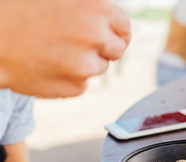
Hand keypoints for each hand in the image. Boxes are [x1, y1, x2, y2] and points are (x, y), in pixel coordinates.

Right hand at [0, 0, 130, 97]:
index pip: (125, 28)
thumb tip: (109, 20)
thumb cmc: (18, 10)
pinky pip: (82, 84)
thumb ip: (88, 6)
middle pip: (116, 50)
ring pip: (98, 68)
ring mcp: (86, 64)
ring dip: (84, 63)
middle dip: (103, 49)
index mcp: (96, 8)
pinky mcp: (74, 86)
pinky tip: (49, 66)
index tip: (111, 38)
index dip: (117, 34)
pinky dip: (70, 78)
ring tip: (55, 51)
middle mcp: (96, 36)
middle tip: (79, 44)